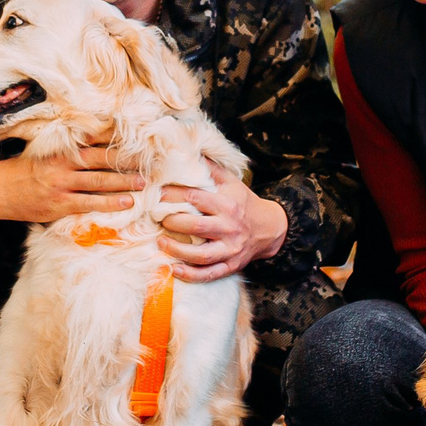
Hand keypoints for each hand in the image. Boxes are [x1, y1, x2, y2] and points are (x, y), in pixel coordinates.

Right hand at [0, 140, 147, 224]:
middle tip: (151, 161)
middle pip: (102, 159)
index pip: (94, 140)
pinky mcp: (59, 204)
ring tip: (145, 183)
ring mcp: (62, 185)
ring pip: (99, 182)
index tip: (140, 137)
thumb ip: (68, 150)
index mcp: (60, 147)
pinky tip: (126, 203)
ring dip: (124, 182)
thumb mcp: (44, 152)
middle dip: (127, 161)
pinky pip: (89, 203)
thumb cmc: (22, 170)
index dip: (118, 140)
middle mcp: (63, 163)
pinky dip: (109, 203)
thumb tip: (96, 144)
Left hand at [157, 160, 288, 281]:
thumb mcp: (231, 182)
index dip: (172, 196)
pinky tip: (174, 269)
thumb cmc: (243, 202)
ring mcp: (230, 249)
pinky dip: (191, 275)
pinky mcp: (231, 265)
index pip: (195, 198)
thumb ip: (209, 169)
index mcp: (227, 204)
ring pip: (201, 254)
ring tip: (160, 242)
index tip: (156, 195)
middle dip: (172, 222)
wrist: (269, 228)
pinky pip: (209, 274)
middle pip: (196, 226)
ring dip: (177, 250)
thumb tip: (187, 151)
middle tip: (158, 218)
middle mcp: (230, 227)